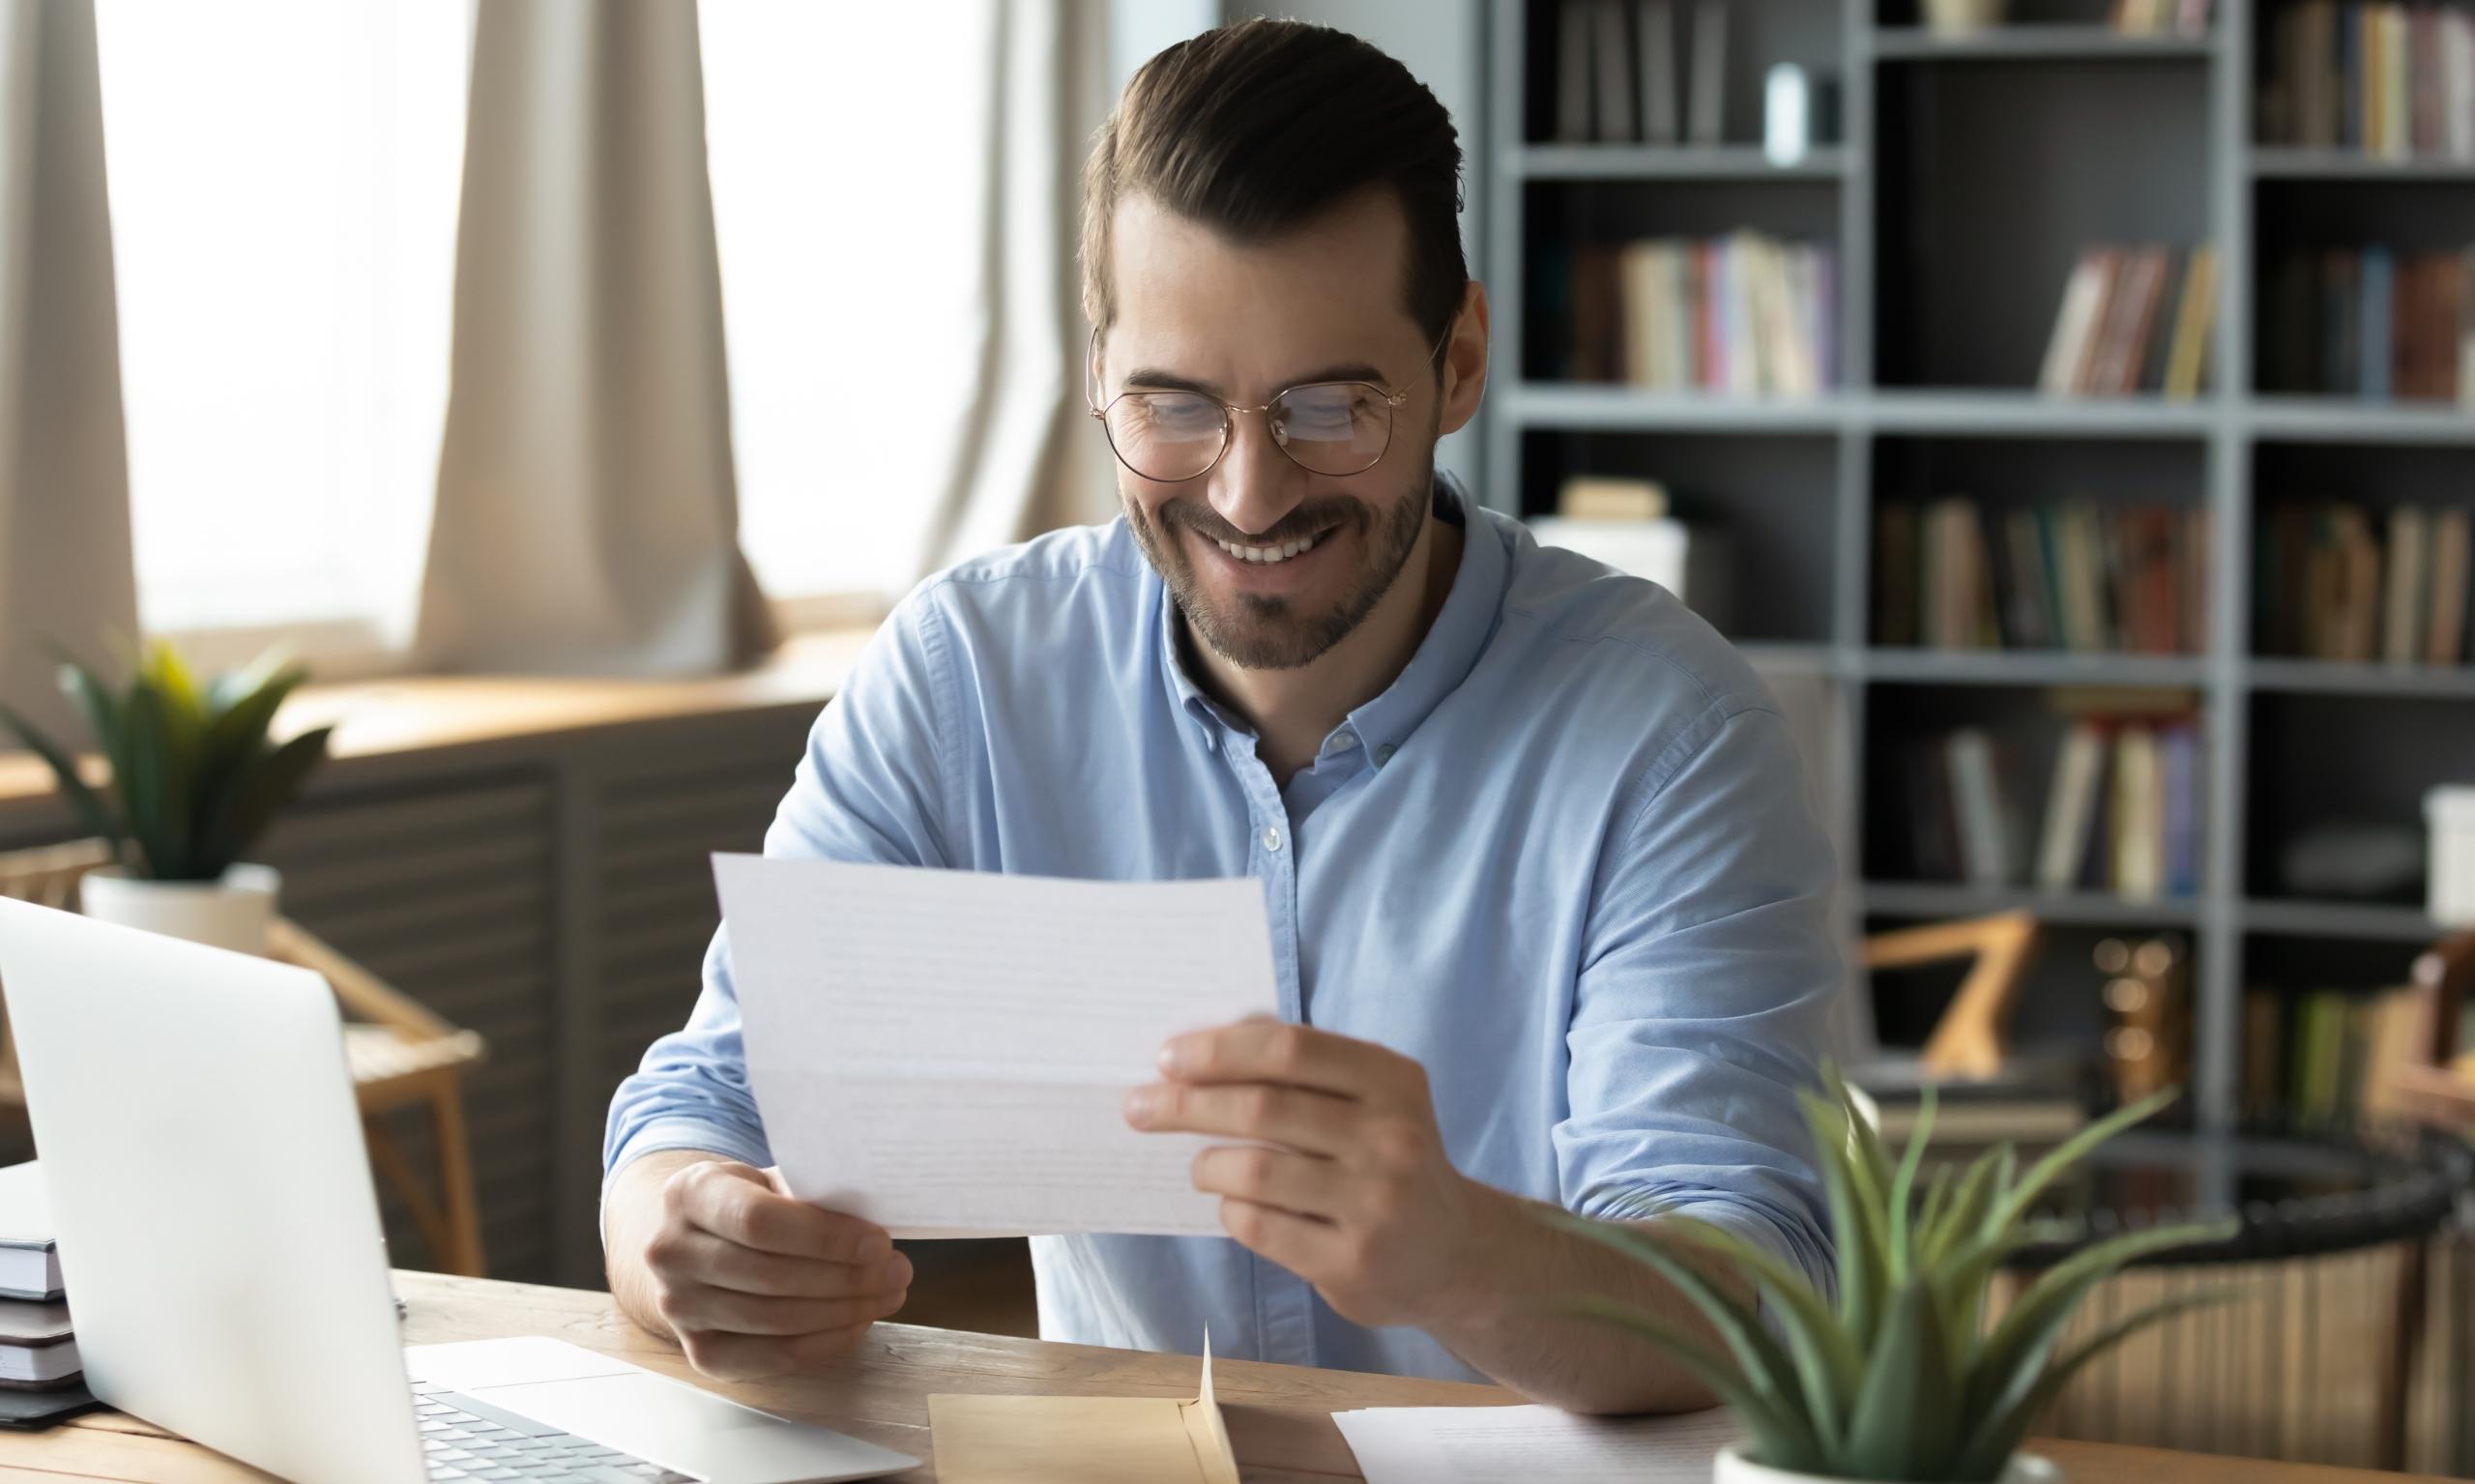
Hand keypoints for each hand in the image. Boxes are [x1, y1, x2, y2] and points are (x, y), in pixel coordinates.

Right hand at [633, 1159, 911, 1379]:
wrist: (697, 1243)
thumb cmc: (751, 1203)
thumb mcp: (771, 1179)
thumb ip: (810, 1193)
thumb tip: (876, 1220)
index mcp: (688, 1194)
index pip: (758, 1221)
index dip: (824, 1236)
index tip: (879, 1242)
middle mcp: (670, 1252)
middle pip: (770, 1275)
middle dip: (846, 1277)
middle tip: (898, 1271)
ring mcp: (678, 1307)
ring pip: (774, 1320)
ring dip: (843, 1311)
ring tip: (887, 1294)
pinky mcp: (699, 1352)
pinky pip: (770, 1357)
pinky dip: (823, 1344)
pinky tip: (856, 1323)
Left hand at [1123, 1018, 1512, 1329]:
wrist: (1456, 1255)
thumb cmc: (1389, 1160)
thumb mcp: (1374, 1100)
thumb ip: (1305, 1071)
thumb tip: (1202, 1049)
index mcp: (1393, 1081)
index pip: (1290, 1049)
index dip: (1220, 1050)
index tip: (1166, 1057)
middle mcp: (1391, 1138)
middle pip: (1262, 1108)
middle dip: (1185, 1103)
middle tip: (1139, 1106)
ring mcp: (1375, 1205)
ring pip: (1252, 1172)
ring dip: (1206, 1164)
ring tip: (1200, 1166)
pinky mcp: (1353, 1263)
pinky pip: (1259, 1226)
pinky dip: (1231, 1209)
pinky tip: (1235, 1204)